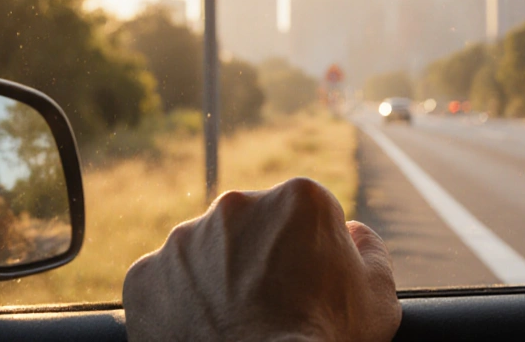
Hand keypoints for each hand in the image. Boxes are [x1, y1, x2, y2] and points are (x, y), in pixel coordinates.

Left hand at [123, 178, 399, 341]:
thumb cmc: (326, 341)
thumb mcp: (379, 295)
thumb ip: (370, 248)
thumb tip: (353, 233)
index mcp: (299, 197)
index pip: (308, 216)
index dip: (314, 254)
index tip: (312, 286)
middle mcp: (236, 204)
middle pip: (255, 227)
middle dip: (263, 258)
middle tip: (275, 307)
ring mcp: (184, 239)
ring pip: (208, 252)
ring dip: (220, 278)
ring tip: (238, 323)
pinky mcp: (145, 274)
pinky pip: (167, 283)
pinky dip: (181, 303)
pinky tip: (206, 331)